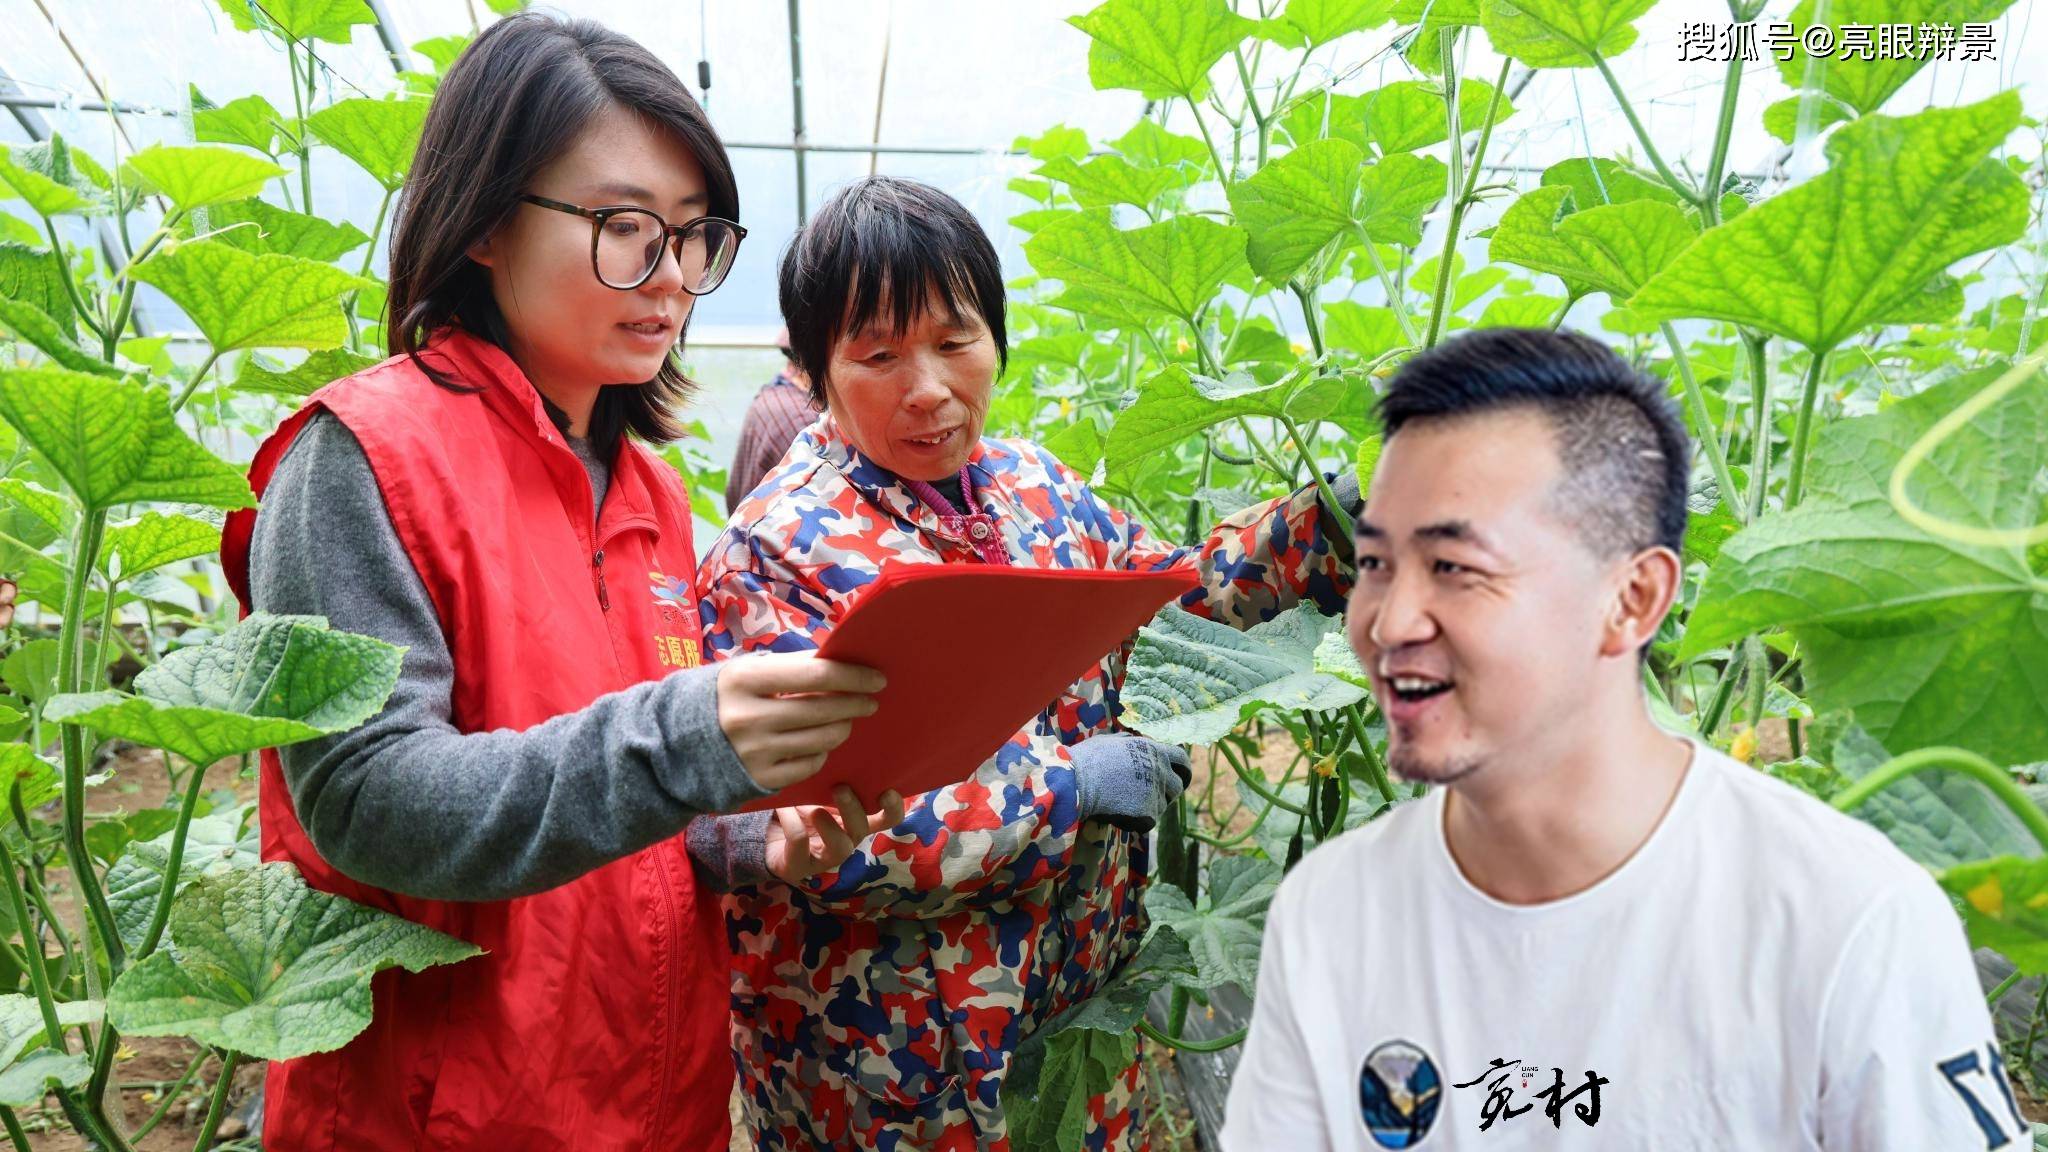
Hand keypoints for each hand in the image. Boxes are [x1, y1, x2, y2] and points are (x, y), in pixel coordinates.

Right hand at [716, 652, 884, 791]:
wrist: (674, 745)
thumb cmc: (719, 698)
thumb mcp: (743, 670)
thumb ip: (788, 666)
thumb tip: (838, 660)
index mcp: (743, 680)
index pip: (815, 674)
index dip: (853, 675)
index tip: (877, 677)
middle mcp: (748, 717)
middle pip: (823, 709)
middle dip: (856, 703)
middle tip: (871, 700)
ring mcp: (755, 752)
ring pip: (822, 739)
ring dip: (842, 726)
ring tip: (846, 718)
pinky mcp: (760, 779)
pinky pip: (809, 764)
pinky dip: (822, 751)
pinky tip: (821, 742)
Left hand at [765, 785, 906, 884]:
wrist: (764, 836)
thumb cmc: (798, 808)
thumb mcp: (815, 791)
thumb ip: (830, 779)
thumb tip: (836, 750)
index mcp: (855, 821)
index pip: (886, 819)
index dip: (893, 808)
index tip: (887, 791)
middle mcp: (845, 840)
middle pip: (861, 830)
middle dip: (853, 809)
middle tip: (839, 788)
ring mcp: (824, 858)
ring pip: (841, 848)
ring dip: (831, 827)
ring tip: (815, 810)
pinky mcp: (799, 867)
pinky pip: (800, 845)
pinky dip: (792, 823)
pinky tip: (784, 809)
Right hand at [1071, 733, 1190, 833]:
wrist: (1077, 782)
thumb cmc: (1088, 759)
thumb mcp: (1110, 741)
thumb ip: (1127, 741)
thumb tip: (1131, 739)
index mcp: (1153, 750)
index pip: (1182, 758)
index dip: (1183, 769)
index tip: (1181, 777)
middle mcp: (1160, 770)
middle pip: (1178, 787)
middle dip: (1168, 792)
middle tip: (1152, 797)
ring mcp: (1156, 793)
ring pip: (1162, 806)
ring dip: (1149, 807)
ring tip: (1124, 803)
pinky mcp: (1149, 814)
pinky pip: (1148, 822)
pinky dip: (1135, 822)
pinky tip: (1117, 814)